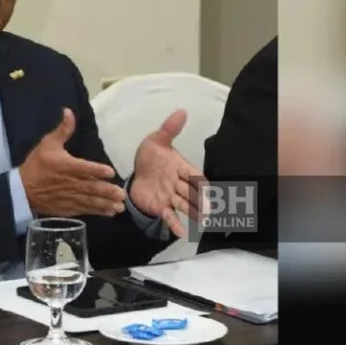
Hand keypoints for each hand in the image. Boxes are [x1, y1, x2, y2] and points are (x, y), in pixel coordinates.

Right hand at [20, 108, 126, 216]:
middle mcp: (70, 183)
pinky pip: (84, 210)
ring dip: (105, 204)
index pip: (83, 168)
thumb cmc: (36, 165)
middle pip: (90, 187)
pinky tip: (109, 212)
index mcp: (66, 166)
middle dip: (106, 191)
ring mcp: (69, 197)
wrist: (21, 190)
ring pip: (90, 201)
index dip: (97, 170)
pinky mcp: (67, 208)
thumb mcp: (47, 144)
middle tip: (121, 194)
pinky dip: (97, 212)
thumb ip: (62, 130)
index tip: (111, 172)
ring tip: (119, 206)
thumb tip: (69, 111)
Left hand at [128, 109, 205, 236]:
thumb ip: (169, 129)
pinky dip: (175, 224)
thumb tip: (181, 111)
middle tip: (211, 210)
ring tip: (203, 221)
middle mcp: (178, 183)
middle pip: (192, 193)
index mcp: (181, 167)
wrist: (134, 174)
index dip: (202, 183)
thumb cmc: (150, 158)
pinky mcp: (160, 207)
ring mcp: (170, 197)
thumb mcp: (156, 141)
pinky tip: (182, 233)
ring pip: (184, 205)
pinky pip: (169, 216)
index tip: (210, 191)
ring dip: (194, 213)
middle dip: (202, 201)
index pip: (195, 175)